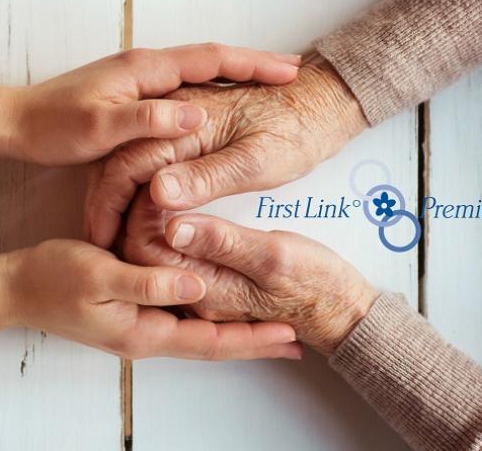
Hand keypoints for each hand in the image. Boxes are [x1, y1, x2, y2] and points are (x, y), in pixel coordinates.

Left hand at [0, 44, 300, 164]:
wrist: (14, 124)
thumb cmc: (52, 127)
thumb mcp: (99, 129)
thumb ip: (147, 121)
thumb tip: (194, 117)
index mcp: (144, 70)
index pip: (211, 58)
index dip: (252, 64)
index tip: (289, 70)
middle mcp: (145, 68)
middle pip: (211, 58)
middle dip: (253, 64)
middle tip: (291, 72)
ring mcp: (138, 80)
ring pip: (199, 72)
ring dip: (234, 74)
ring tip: (268, 83)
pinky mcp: (130, 95)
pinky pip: (183, 86)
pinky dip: (210, 89)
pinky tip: (220, 103)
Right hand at [0, 239, 301, 359]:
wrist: (15, 287)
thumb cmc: (53, 278)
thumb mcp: (102, 274)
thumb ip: (149, 282)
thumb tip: (197, 285)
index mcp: (143, 331)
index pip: (210, 341)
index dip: (251, 340)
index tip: (289, 336)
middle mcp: (146, 335)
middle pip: (211, 343)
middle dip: (253, 343)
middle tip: (293, 338)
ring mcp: (138, 326)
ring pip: (198, 333)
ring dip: (234, 331)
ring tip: (268, 326)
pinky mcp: (131, 313)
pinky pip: (181, 320)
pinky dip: (208, 317)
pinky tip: (219, 305)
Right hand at [85, 52, 368, 247]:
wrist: (321, 101)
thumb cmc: (296, 131)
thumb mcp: (256, 161)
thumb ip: (207, 177)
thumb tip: (156, 194)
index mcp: (184, 121)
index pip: (127, 163)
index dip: (109, 203)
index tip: (103, 238)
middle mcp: (172, 116)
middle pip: (119, 161)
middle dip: (105, 204)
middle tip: (100, 245)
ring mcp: (176, 122)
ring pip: (129, 161)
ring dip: (116, 197)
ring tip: (111, 237)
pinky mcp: (186, 132)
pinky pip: (148, 160)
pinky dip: (136, 189)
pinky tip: (137, 215)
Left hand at [121, 187, 377, 354]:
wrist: (340, 309)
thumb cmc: (315, 283)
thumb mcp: (275, 255)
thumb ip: (223, 241)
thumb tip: (173, 225)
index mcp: (201, 289)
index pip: (143, 250)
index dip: (142, 210)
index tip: (159, 179)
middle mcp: (191, 294)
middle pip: (141, 251)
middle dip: (141, 210)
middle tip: (157, 173)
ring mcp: (199, 288)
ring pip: (156, 249)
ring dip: (155, 215)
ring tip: (166, 180)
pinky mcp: (210, 279)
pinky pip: (175, 252)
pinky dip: (171, 223)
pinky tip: (180, 199)